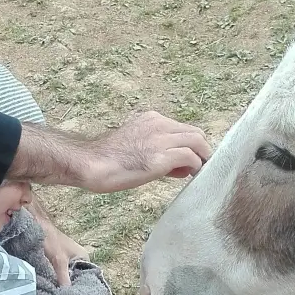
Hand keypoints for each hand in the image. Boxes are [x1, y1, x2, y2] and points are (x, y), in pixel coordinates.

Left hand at [39, 218, 87, 286]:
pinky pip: (60, 273)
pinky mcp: (58, 260)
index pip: (87, 277)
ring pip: (67, 276)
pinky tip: (52, 286)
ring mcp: (68, 259)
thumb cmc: (51, 240)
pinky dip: (56, 279)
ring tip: (58, 294)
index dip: (81, 288)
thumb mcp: (59, 261)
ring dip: (62, 283)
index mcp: (84, 257)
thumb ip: (64, 277)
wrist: (37, 225)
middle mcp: (79, 259)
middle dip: (70, 287)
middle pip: (77, 277)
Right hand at [77, 111, 211, 192]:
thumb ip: (158, 149)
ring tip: (197, 172)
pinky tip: (190, 176)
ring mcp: (160, 139)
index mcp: (152, 119)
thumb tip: (180, 165)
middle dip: (201, 150)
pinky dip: (195, 167)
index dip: (189, 145)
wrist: (92, 164)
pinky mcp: (161, 157)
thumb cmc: (109, 160)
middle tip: (198, 167)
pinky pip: (191, 158)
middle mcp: (159, 124)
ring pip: (197, 142)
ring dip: (202, 158)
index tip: (186, 161)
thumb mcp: (136, 145)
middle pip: (195, 133)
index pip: (182, 128)